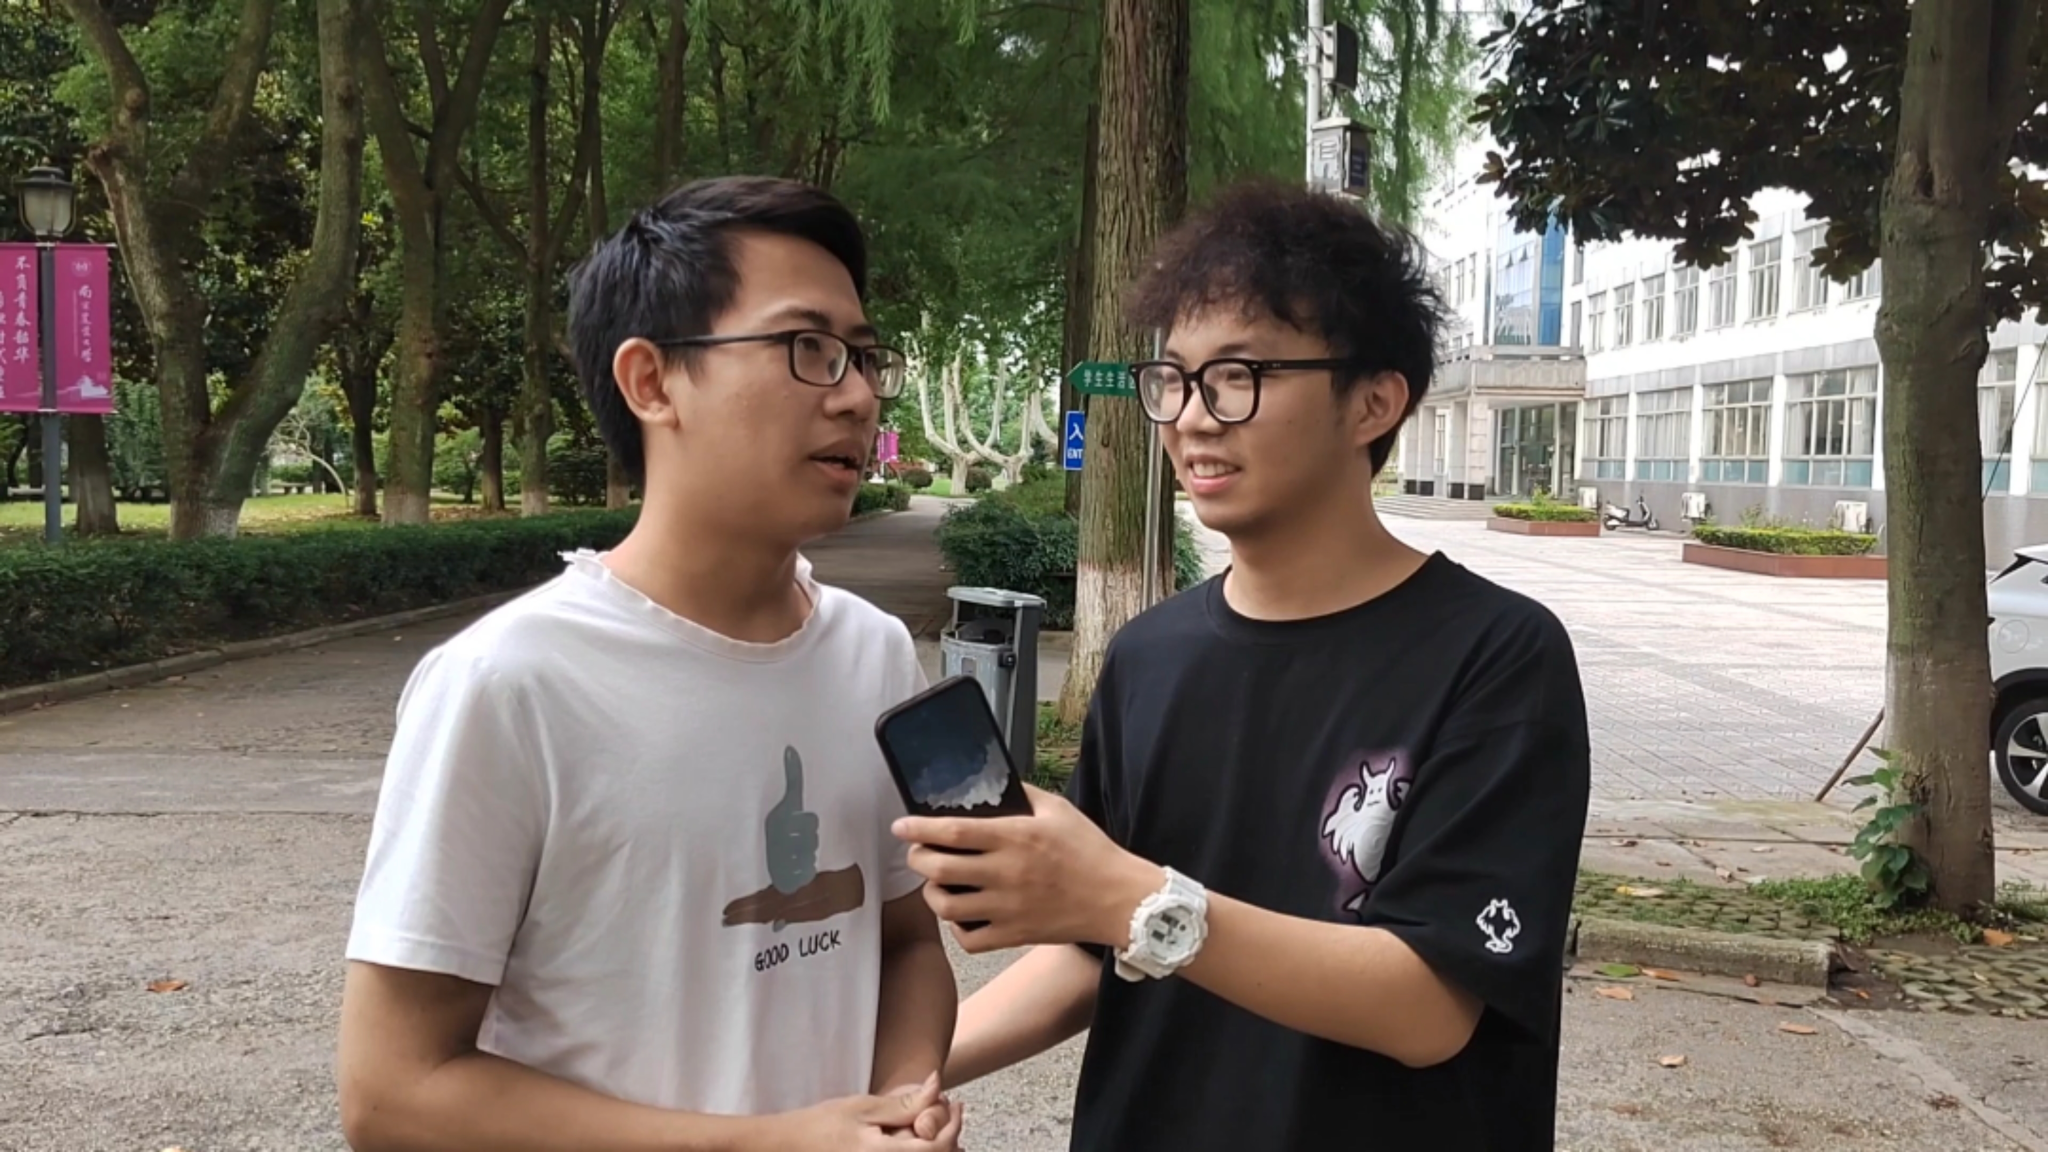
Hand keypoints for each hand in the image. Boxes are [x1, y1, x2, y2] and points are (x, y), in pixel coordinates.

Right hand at [771, 1074, 962, 1149]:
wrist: (786, 1147)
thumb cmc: (820, 1125)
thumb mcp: (863, 1108)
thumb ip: (903, 1104)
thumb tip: (937, 1086)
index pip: (938, 1148)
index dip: (954, 1126)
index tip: (957, 1105)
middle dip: (951, 1138)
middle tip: (952, 1111)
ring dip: (937, 1148)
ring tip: (939, 1126)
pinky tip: (916, 1140)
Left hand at [892, 783, 1163, 953]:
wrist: (1119, 899)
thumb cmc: (1091, 851)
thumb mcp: (1058, 810)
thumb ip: (1023, 795)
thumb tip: (993, 787)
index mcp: (1015, 838)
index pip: (952, 832)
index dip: (918, 828)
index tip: (901, 826)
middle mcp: (1006, 874)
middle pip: (939, 869)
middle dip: (917, 859)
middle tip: (918, 853)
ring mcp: (1008, 909)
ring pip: (947, 907)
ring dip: (932, 894)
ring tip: (936, 884)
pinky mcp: (1014, 935)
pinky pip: (968, 939)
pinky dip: (956, 928)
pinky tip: (961, 914)